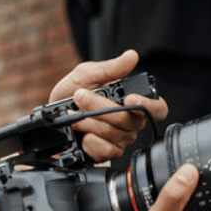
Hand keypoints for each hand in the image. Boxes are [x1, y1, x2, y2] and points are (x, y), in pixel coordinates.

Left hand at [49, 49, 167, 162]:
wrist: (52, 115)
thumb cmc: (71, 93)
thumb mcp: (87, 74)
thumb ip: (110, 68)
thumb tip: (132, 56)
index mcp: (133, 101)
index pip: (158, 108)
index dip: (149, 105)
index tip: (129, 99)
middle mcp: (131, 122)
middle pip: (127, 120)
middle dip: (98, 107)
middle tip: (79, 97)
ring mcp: (121, 140)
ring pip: (113, 134)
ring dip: (88, 122)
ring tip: (73, 113)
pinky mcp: (108, 154)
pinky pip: (106, 151)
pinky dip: (90, 141)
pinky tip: (82, 134)